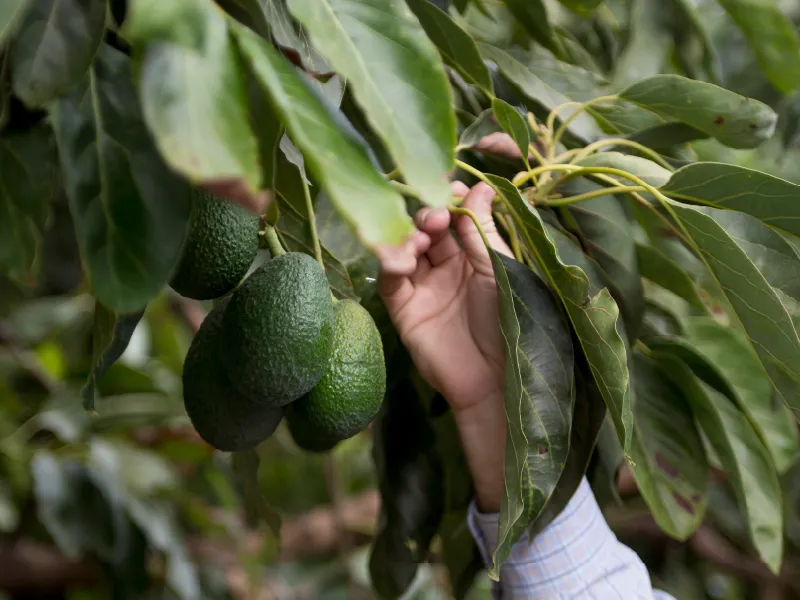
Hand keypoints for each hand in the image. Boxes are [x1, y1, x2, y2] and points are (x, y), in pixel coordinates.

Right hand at [376, 181, 512, 511]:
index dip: (448, 200)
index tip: (450, 187)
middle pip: (425, 229)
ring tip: (422, 238)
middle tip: (435, 216)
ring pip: (404, 247)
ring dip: (408, 235)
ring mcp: (421, 286)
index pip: (452, 218)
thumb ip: (483, 230)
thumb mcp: (497, 270)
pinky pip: (390, 278)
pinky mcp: (402, 307)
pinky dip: (391, 262)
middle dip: (427, 215)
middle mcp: (444, 267)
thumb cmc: (506, 322)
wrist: (494, 378)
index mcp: (471, 256)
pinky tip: (403, 258)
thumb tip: (479, 185)